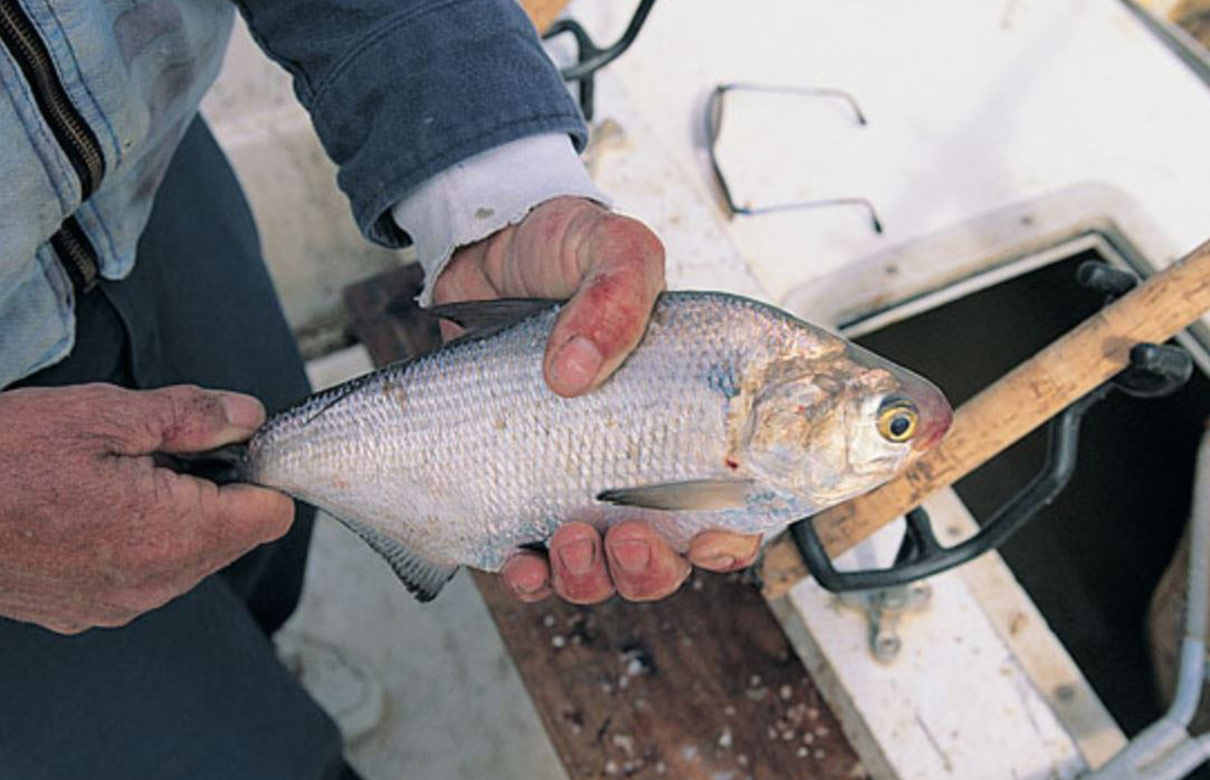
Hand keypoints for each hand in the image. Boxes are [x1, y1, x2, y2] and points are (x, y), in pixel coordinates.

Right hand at [0, 383, 292, 633]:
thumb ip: (191, 415)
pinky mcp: (85, 610)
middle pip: (233, 537)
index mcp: (173, 534)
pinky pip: (143, 574)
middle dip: (214, 492)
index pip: (270, 516)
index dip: (260, 473)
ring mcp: (118, 603)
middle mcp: (155, 583)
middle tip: (158, 453)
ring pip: (189, 557)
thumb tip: (248, 415)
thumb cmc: (1, 459)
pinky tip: (90, 509)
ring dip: (175, 516)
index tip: (229, 446)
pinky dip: (137, 540)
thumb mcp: (103, 415)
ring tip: (115, 478)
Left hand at [434, 196, 761, 603]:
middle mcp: (634, 461)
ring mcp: (572, 480)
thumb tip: (574, 373)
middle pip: (665, 557)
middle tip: (627, 538)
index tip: (707, 539)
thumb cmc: (567, 249)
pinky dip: (528, 577)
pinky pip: (528, 559)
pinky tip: (521, 561)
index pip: (730, 501)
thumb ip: (616, 294)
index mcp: (685, 415)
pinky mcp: (513, 486)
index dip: (729, 538)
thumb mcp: (611, 248)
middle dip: (649, 570)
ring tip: (569, 540)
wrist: (487, 248)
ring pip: (600, 571)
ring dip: (591, 578)